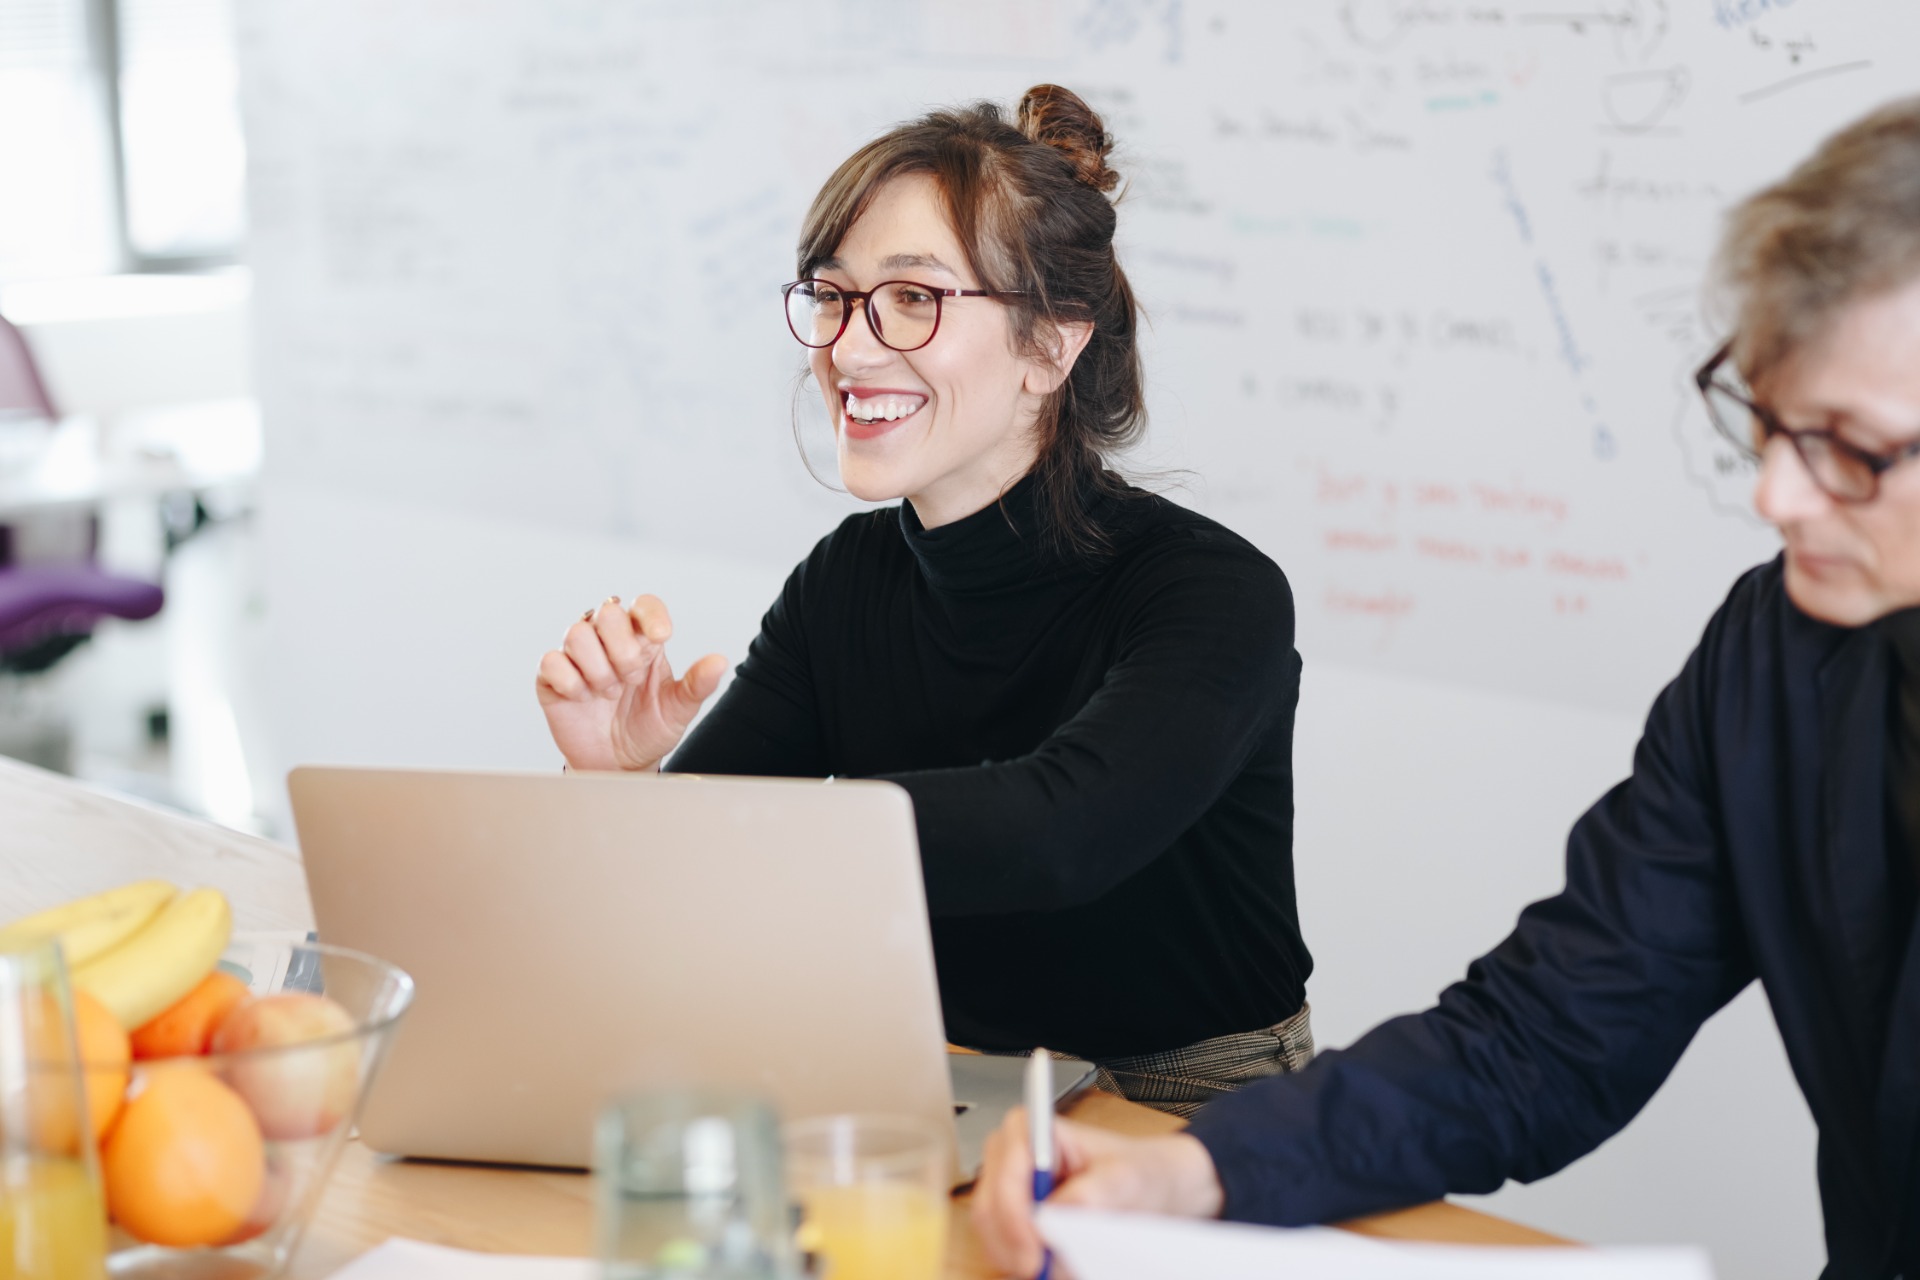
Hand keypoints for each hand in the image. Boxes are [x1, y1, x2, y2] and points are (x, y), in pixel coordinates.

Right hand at [535, 595, 727, 771]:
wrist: (618, 765)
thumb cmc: (648, 730)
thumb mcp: (677, 710)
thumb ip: (697, 685)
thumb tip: (719, 662)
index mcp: (642, 640)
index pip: (643, 605)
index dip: (650, 614)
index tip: (662, 637)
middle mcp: (608, 641)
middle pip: (607, 612)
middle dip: (622, 648)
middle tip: (631, 679)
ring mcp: (578, 657)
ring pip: (577, 633)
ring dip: (597, 668)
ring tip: (608, 693)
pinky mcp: (551, 677)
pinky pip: (551, 661)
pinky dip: (570, 681)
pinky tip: (583, 698)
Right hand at [971, 1109, 1224, 1278]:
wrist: (1155, 1188)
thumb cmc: (1141, 1170)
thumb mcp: (1129, 1176)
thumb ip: (1098, 1191)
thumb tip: (1064, 1210)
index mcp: (1033, 1130)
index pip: (1006, 1171)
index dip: (1013, 1213)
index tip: (1036, 1250)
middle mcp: (1011, 1156)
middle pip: (990, 1206)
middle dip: (1014, 1243)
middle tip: (1042, 1270)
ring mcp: (1008, 1189)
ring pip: (991, 1232)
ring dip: (1016, 1257)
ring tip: (1054, 1269)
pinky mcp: (1013, 1218)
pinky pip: (1002, 1247)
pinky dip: (1022, 1262)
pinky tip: (1050, 1266)